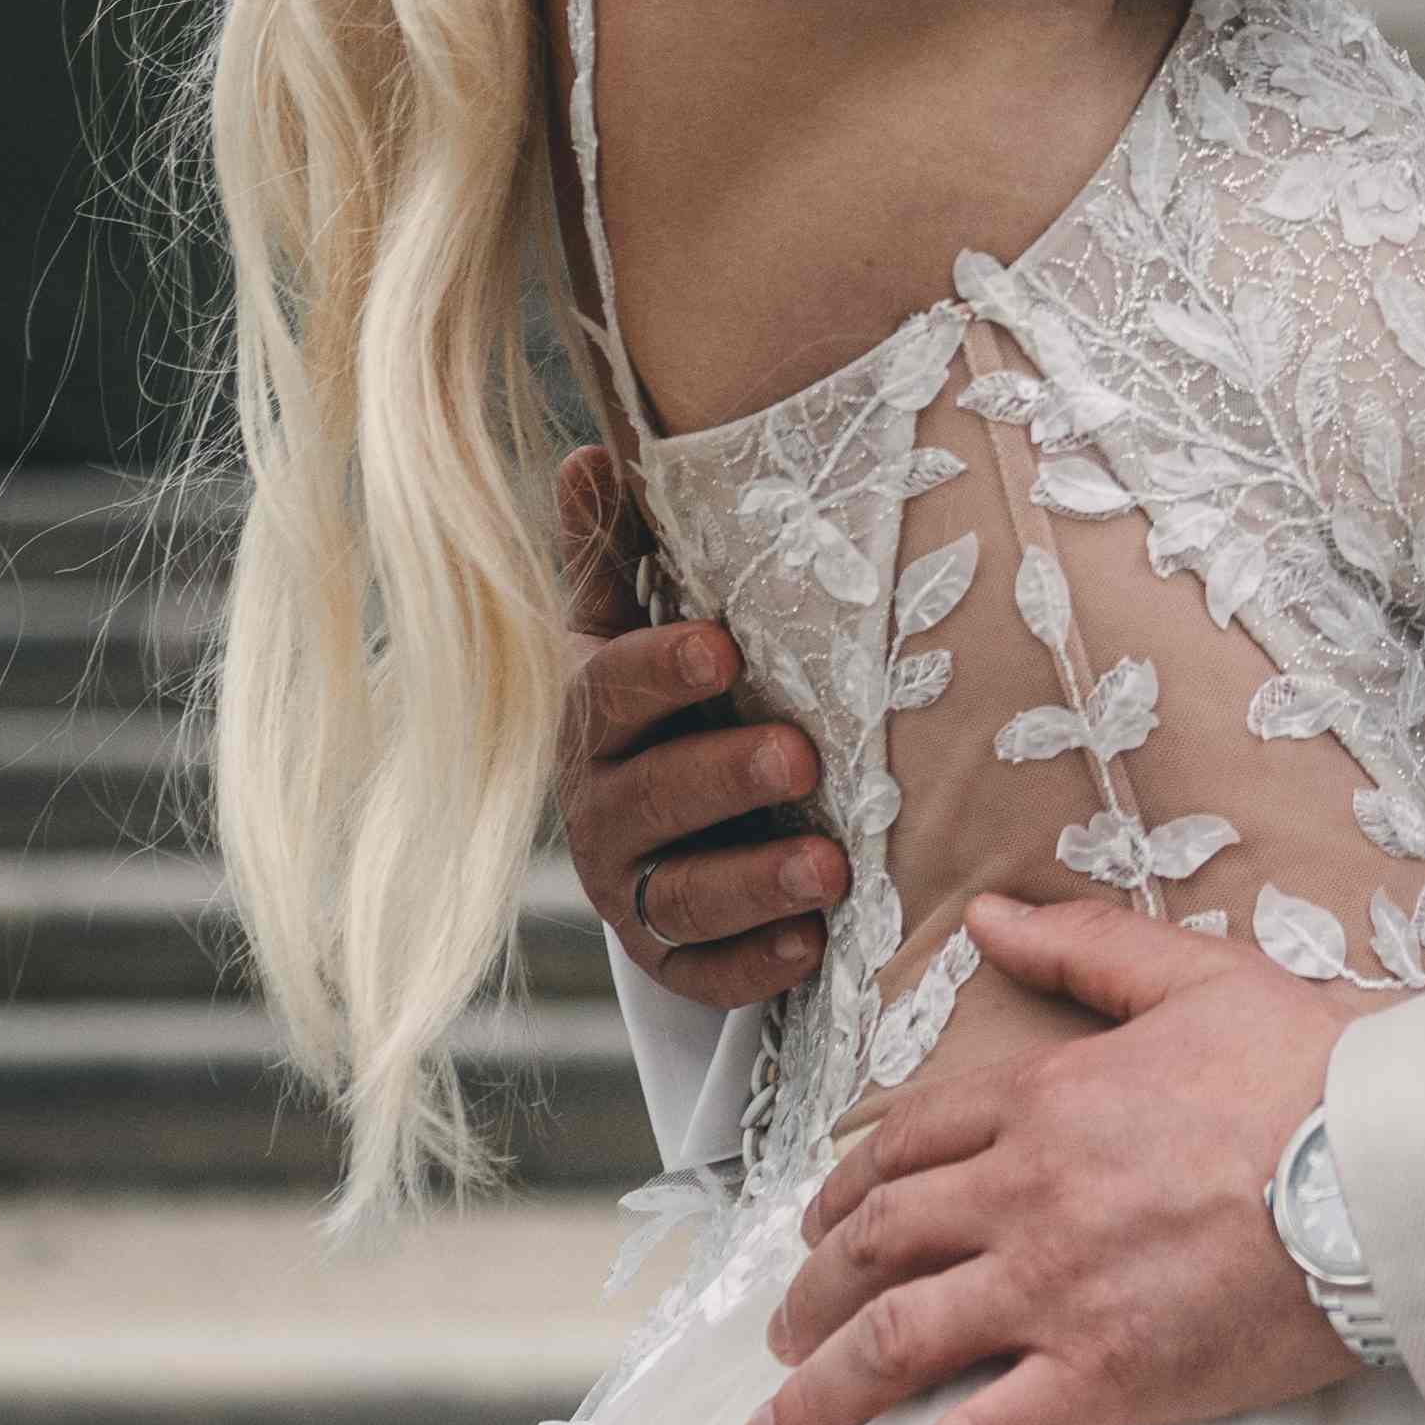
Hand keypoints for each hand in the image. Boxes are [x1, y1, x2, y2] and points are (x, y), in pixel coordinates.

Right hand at [551, 445, 839, 1008]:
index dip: (657, 669)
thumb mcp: (638, 616)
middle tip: (798, 759)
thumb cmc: (670, 692)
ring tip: (829, 869)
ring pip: (680, 896)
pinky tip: (810, 949)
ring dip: (752, 884)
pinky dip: (753, 967)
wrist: (669, 813)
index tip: (721, 647)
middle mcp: (603, 806)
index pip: (608, 689)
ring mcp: (633, 888)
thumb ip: (618, 548)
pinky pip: (704, 974)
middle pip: (648, 800)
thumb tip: (595, 450)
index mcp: (595, 715)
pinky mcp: (672, 955)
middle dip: (721, 779)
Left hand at [745, 895, 1351, 1424]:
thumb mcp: (1197, 977)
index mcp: (1044, 1100)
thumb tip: (996, 915)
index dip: (847, 1189)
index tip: (822, 1226)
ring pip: (893, 1341)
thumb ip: (1087, 950)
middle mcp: (1024, 1193)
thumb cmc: (1315, 1073)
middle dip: (810, 1295)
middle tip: (782, 1335)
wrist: (1393, 1166)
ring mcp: (1053, 1289)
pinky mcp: (1101, 1377)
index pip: (906, 1144)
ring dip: (816, 1395)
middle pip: (877, 1244)